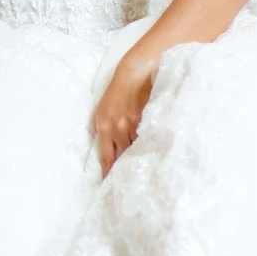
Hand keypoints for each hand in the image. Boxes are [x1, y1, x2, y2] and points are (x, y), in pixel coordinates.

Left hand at [90, 57, 155, 173]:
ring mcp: (132, 124)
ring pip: (135, 148)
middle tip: (128, 182)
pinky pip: (147, 138)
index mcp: (102, 126)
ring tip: (143, 169)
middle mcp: (115, 128)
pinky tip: (153, 152)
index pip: (106, 156)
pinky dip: (149, 144)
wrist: (134, 71)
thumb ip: (107, 130)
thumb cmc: (119, 90)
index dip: (109, 171)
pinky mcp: (146, 119)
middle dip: (124, 167)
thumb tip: (113, 149)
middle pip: (121, 156)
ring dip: (138, 157)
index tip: (110, 183)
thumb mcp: (105, 110)